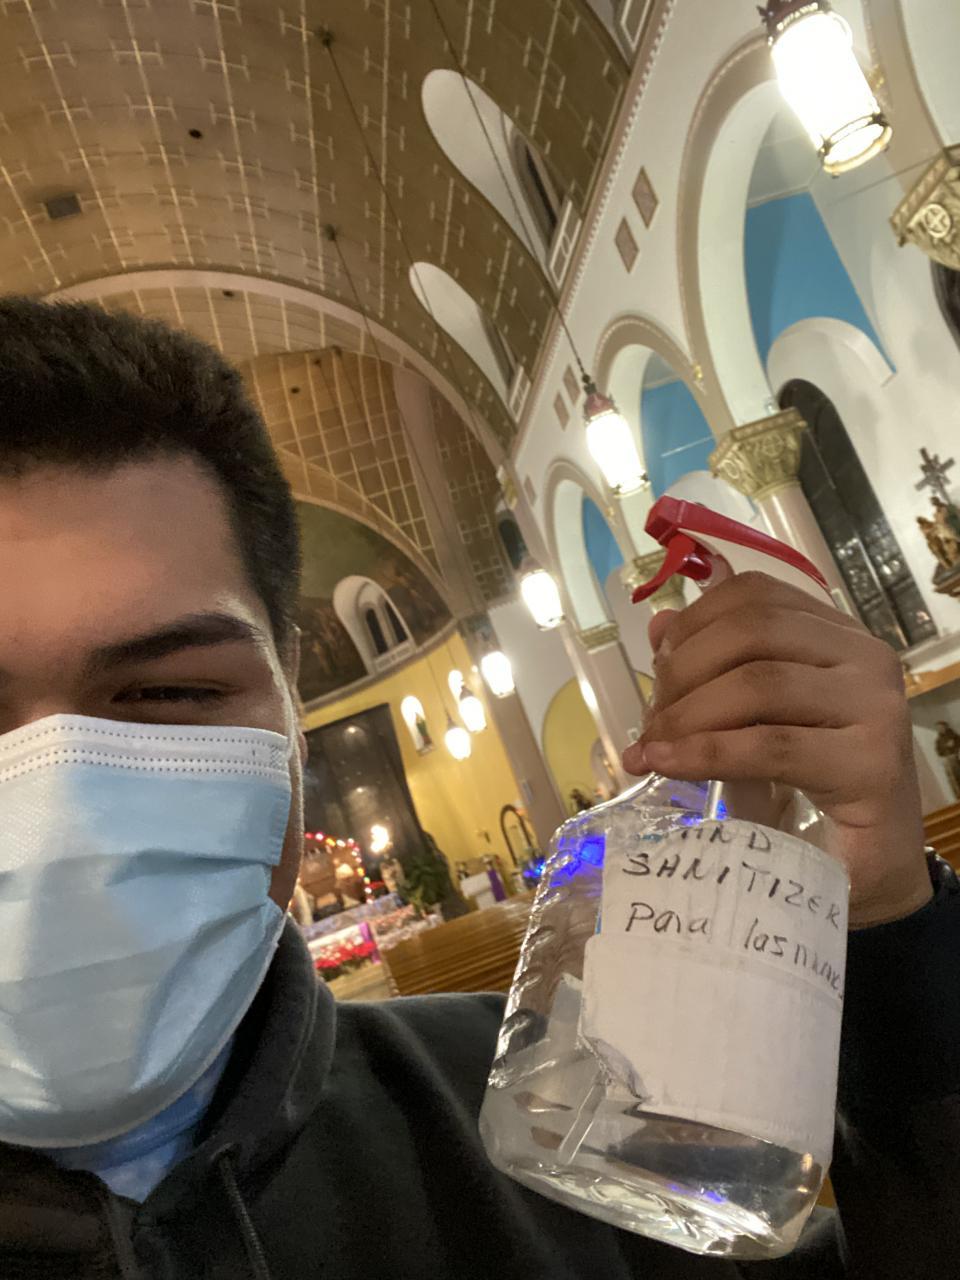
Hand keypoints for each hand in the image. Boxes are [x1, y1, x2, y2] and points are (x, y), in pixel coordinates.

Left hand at [621, 572, 931, 927]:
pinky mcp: (871, 764)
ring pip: (759, 683)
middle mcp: (865, 657)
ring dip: (687, 715)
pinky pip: (770, 746)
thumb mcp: (752, 721)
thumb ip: (712, 672)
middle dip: (683, 671)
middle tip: (651, 720)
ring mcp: (875, 707)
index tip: (656, 669)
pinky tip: (668, 765)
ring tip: (653, 749)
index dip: (692, 624)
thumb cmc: (808, 790)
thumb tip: (659, 625)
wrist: (868, 870)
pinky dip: (706, 753)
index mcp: (837, 636)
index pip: (755, 595)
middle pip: (753, 630)